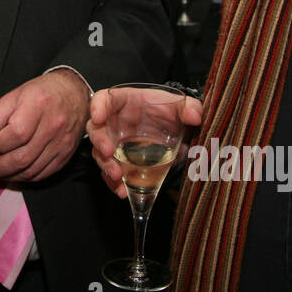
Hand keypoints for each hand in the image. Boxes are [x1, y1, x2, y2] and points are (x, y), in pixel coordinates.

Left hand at [0, 69, 88, 182]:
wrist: (74, 94)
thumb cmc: (39, 93)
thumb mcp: (13, 96)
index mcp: (38, 105)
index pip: (15, 134)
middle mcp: (53, 125)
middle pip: (22, 158)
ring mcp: (62, 143)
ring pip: (30, 171)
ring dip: (8, 174)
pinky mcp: (65, 156)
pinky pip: (41, 175)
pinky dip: (24, 177)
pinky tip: (14, 170)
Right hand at [87, 86, 203, 197]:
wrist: (170, 130)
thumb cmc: (167, 112)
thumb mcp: (179, 106)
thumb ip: (190, 108)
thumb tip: (195, 117)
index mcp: (125, 103)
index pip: (104, 99)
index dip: (98, 106)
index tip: (99, 117)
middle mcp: (114, 124)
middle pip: (97, 130)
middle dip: (100, 142)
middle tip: (108, 152)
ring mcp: (114, 144)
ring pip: (101, 155)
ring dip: (106, 167)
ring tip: (118, 178)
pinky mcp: (119, 163)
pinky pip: (111, 174)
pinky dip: (115, 184)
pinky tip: (124, 191)